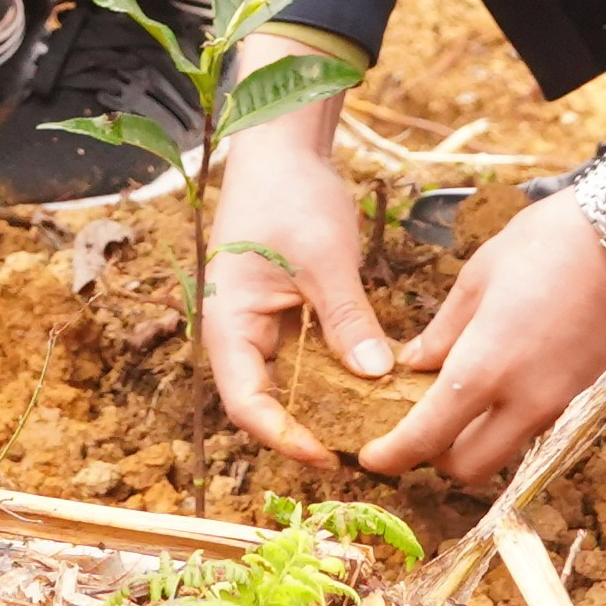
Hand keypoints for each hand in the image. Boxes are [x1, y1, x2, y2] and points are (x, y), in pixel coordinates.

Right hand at [202, 95, 397, 464]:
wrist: (281, 148)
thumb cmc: (288, 196)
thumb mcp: (322, 258)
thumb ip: (346, 318)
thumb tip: (376, 375)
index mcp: (229, 326)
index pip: (247, 405)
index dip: (285, 439)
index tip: (330, 457)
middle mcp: (241, 335)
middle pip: (268, 404)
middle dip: (311, 432)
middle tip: (364, 453)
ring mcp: (264, 327)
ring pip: (292, 385)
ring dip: (328, 407)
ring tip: (375, 428)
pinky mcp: (289, 315)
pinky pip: (310, 359)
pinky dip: (339, 374)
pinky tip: (377, 386)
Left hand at [357, 144, 605, 484]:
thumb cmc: (549, 244)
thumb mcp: (479, 277)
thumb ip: (443, 330)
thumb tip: (415, 363)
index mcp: (484, 369)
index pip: (427, 437)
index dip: (393, 456)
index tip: (373, 457)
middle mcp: (523, 401)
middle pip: (467, 467)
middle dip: (435, 456)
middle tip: (418, 422)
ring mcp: (558, 402)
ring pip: (504, 452)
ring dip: (474, 441)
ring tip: (456, 398)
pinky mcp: (582, 393)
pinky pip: (532, 426)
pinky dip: (506, 420)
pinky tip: (498, 381)